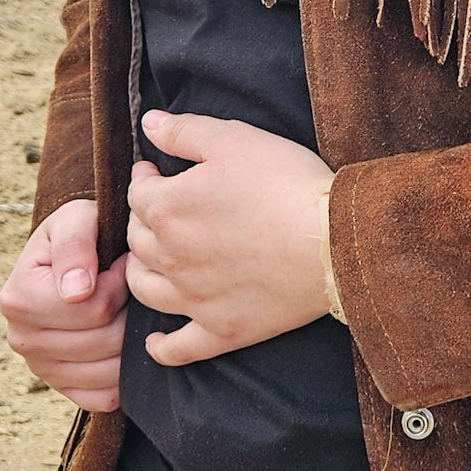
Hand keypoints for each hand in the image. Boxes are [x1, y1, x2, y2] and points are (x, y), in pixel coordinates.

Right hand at [0, 198, 129, 412]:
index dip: (120, 285)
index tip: (119, 266)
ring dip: (130, 341)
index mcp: (18, 298)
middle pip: (105, 341)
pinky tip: (122, 343)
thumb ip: (75, 245)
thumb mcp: (76, 219)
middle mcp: (21, 339)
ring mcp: (40, 368)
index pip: (93, 308)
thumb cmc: (80, 235)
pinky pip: (105, 396)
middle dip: (128, 312)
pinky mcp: (62, 388)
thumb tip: (76, 290)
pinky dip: (124, 374)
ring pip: (109, 371)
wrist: (72, 259)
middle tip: (128, 290)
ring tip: (125, 311)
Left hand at [127, 111, 334, 368]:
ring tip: (152, 260)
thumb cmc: (287, 183)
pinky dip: (161, 347)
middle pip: (137, 240)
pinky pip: (178, 348)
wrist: (334, 242)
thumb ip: (186, 131)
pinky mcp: (221, 330)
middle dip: (144, 220)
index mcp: (167, 208)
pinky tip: (156, 341)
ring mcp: (193, 299)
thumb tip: (149, 122)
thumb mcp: (236, 139)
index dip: (145, 179)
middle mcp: (170, 257)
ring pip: (145, 289)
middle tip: (162, 209)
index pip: (137, 193)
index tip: (158, 172)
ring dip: (140, 271)